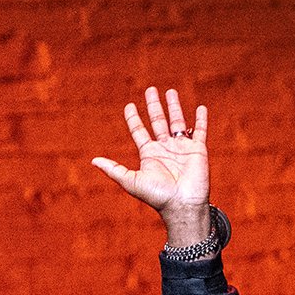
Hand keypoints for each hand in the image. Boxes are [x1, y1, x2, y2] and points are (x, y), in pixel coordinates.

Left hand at [91, 86, 210, 241]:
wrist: (182, 205)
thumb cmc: (157, 196)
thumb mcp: (131, 181)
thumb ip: (114, 169)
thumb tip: (93, 161)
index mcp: (149, 154)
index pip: (139, 131)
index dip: (134, 118)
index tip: (129, 105)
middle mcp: (165, 148)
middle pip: (158, 121)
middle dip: (154, 106)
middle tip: (150, 90)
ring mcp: (181, 148)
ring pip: (177, 122)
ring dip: (174, 107)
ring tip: (170, 91)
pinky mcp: (198, 149)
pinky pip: (200, 131)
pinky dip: (201, 120)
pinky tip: (200, 108)